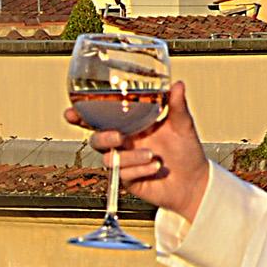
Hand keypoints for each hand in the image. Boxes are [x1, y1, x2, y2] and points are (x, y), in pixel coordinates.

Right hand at [79, 76, 207, 221]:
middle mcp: (123, 144)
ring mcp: (124, 163)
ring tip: (151, 154)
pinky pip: (123, 175)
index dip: (82, 115)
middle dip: (102, 138)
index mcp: (130, 125)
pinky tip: (155, 167)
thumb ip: (176, 105)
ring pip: (108, 159)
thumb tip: (178, 84)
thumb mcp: (182, 125)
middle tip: (119, 137)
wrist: (194, 182)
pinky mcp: (128, 181)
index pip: (100, 119)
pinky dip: (140, 169)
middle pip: (96, 140)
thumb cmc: (186, 151)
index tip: (72, 111)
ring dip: (129, 156)